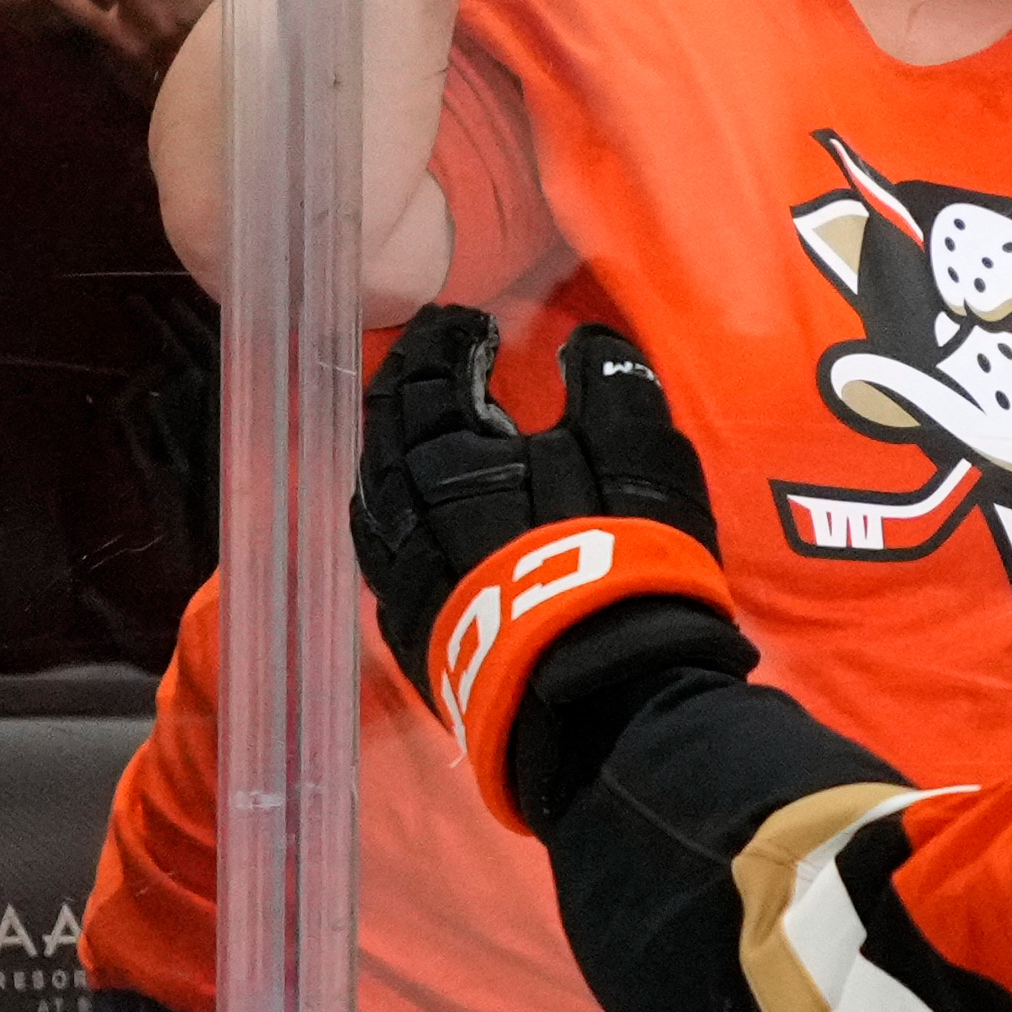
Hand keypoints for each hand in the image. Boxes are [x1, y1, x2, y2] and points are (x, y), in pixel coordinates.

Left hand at [353, 306, 721, 700]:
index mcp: (447, 455)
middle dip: (408, 386)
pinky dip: (395, 514)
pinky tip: (414, 518)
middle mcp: (404, 511)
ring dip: (392, 452)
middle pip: (386, 432)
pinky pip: (384, 552)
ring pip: (375, 495)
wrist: (599, 689)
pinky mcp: (413, 631)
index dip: (446, 342)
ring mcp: (398, 577)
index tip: (468, 321)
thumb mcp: (635, 447)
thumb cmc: (619, 553)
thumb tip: (583, 341)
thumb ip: (609, 382)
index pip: (428, 377)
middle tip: (431, 361)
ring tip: (415, 433)